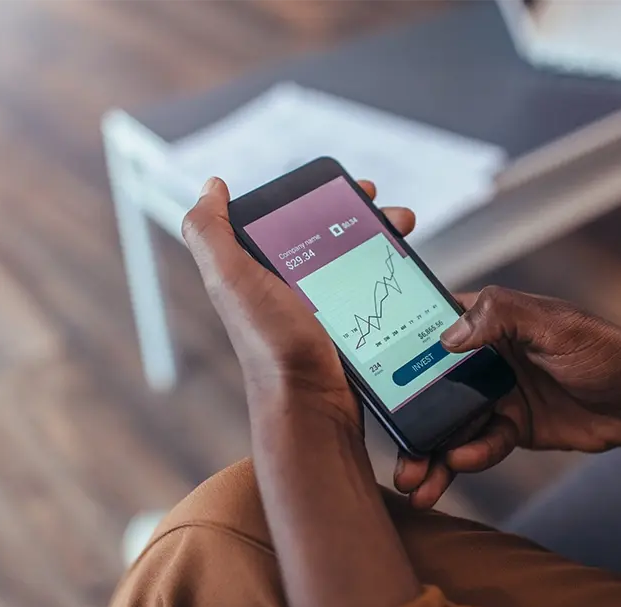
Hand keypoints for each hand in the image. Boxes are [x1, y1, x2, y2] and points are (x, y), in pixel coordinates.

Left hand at [182, 177, 416, 418]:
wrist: (313, 406)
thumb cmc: (273, 346)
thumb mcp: (233, 282)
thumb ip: (211, 234)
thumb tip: (211, 188)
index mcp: (258, 271)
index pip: (291, 219)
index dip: (321, 198)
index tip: (353, 188)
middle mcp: (287, 288)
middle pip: (331, 237)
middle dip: (365, 217)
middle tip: (393, 214)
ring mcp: (322, 310)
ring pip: (357, 262)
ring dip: (384, 243)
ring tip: (406, 234)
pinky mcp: (349, 331)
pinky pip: (373, 293)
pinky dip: (392, 278)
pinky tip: (409, 274)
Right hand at [394, 287, 620, 507]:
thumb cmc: (607, 349)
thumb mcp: (556, 325)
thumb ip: (503, 317)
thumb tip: (449, 335)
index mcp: (487, 321)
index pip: (428, 328)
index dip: (394, 351)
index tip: (365, 378)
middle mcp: (481, 357)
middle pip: (429, 387)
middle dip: (407, 420)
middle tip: (392, 451)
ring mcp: (494, 394)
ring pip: (449, 424)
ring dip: (430, 453)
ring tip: (414, 482)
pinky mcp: (510, 428)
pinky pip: (479, 445)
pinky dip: (468, 459)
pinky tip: (461, 466)